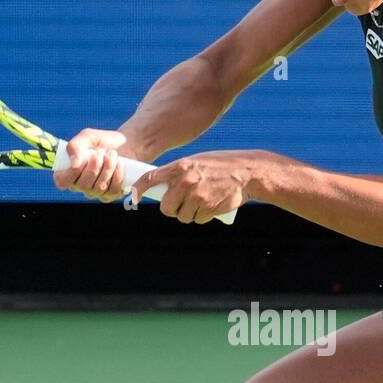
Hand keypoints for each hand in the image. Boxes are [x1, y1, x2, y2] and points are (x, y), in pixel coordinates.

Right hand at [52, 128, 133, 200]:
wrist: (124, 144)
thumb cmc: (102, 141)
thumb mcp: (87, 137)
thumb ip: (75, 146)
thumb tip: (74, 164)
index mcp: (69, 172)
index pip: (62, 181)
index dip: (71, 173)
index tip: (82, 159)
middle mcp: (81, 185)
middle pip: (83, 184)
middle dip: (94, 166)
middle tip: (101, 152)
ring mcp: (96, 192)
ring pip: (99, 187)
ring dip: (108, 167)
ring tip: (112, 154)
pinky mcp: (111, 194)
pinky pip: (112, 190)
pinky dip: (117, 174)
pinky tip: (119, 163)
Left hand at [130, 150, 264, 224]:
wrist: (247, 173)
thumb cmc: (222, 166)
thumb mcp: (197, 162)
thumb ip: (180, 173)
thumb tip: (165, 188)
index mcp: (180, 167)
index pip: (150, 179)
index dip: (139, 190)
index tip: (134, 197)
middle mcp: (185, 181)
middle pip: (166, 207)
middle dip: (172, 209)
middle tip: (182, 205)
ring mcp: (196, 196)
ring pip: (182, 216)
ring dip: (190, 214)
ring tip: (202, 202)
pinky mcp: (207, 208)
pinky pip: (197, 219)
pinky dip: (203, 216)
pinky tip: (212, 205)